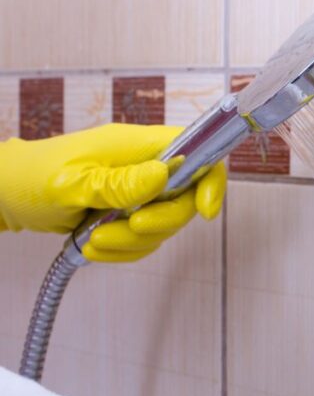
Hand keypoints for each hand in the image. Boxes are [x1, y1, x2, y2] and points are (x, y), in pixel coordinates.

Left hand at [0, 124, 225, 261]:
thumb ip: (119, 183)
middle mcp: (146, 166)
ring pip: (165, 224)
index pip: (198, 151)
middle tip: (130, 228)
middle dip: (162, 222)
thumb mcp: (72, 182)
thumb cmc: (32, 177)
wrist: (7, 194)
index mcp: (137, 145)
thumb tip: (163, 175)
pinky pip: (145, 239)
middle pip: (186, 198)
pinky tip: (95, 246)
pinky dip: (124, 250)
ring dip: (135, 241)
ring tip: (95, 240)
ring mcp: (139, 191)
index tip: (204, 210)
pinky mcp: (129, 213)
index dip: (211, 179)